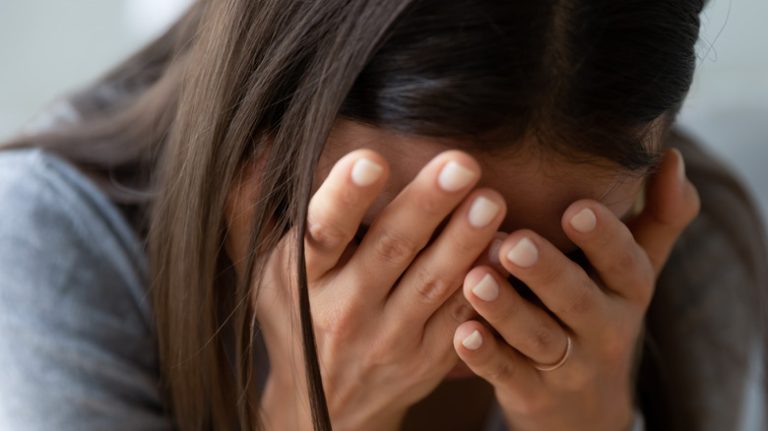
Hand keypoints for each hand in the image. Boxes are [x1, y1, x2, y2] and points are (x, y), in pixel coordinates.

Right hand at [255, 149, 505, 429]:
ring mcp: (389, 338)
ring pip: (432, 284)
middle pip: (389, 251)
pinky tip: (505, 251)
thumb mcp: (266, 271)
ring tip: (491, 200)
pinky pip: (460, 317)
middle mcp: (344, 310)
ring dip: (464, 241)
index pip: (322, 235)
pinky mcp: (426, 358)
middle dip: (425, 206)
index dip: (344, 198)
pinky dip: (484, 285)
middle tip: (460, 165)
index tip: (371, 160)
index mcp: (303, 280)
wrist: (323, 407)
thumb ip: (256, 208)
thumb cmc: (297, 319)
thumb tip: (254, 142)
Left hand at [452, 148, 700, 430]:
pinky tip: (462, 333)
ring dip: (507, 310)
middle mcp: (604, 328)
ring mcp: (568, 366)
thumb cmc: (602, 312)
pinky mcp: (532, 394)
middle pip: (578, 300)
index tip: (576, 208)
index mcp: (628, 290)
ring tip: (476, 279)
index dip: (603, 237)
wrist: (587, 407)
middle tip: (513, 244)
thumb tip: (670, 155)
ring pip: (539, 338)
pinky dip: (486, 356)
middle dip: (547, 272)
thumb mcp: (635, 270)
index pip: (624, 262)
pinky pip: (508, 374)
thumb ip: (658, 216)